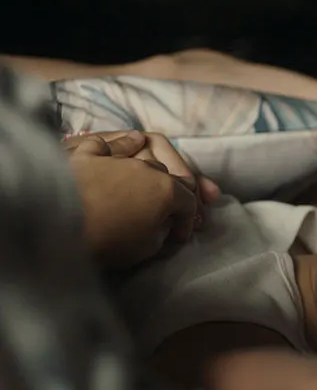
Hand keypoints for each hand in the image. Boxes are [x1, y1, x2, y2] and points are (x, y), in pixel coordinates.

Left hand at [66, 131, 215, 268]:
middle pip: (170, 175)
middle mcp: (147, 167)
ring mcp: (117, 157)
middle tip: (172, 210)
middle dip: (176, 192)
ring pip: (147, 155)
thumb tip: (162, 223)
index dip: (188, 220)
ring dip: (155, 167)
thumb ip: (161, 231)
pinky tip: (134, 141)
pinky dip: (125, 143)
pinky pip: (111, 143)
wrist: (55, 226)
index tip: (180, 236)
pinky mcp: (87, 153)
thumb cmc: (106, 242)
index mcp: (167, 191)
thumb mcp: (146, 248)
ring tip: (159, 176)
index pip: (188, 202)